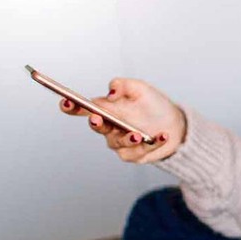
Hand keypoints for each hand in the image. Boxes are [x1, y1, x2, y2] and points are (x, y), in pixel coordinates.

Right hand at [59, 78, 186, 163]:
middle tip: (97, 118)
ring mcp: (119, 142)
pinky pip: (138, 151)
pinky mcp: (133, 154)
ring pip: (118, 142)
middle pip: (98, 126)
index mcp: (107, 109)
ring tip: (137, 134)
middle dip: (96, 123)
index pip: (84, 108)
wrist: (174, 123)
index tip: (66, 102)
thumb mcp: (140, 89)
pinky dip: (151, 144)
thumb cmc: (153, 105)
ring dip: (127, 138)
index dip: (72, 107)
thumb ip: (124, 85)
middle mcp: (110, 127)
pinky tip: (162, 136)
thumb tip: (111, 91)